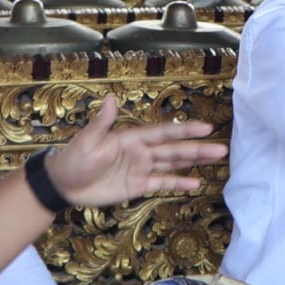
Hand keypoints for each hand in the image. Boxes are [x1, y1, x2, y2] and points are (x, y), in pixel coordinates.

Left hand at [42, 96, 226, 208]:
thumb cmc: (73, 159)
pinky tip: (195, 182)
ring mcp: (141, 168)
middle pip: (174, 149)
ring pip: (173, 164)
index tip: (206, 128)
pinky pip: (162, 183)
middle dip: (198, 148)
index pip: (163, 133)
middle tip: (222, 148)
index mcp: (131, 138)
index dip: (184, 130)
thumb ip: (101, 122)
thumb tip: (109, 99)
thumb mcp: (86, 141)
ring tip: (216, 160)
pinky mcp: (137, 185)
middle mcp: (141, 151)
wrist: (62, 185)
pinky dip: (178, 182)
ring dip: (194, 161)